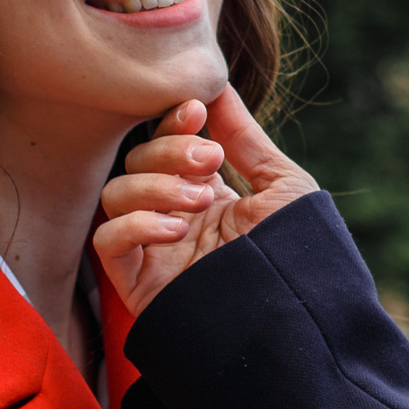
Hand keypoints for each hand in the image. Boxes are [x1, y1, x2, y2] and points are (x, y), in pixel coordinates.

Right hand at [94, 86, 319, 312]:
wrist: (300, 322)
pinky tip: (177, 230)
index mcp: (205, 192)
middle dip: (169, 151)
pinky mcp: (137, 282)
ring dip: (153, 186)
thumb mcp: (281, 186)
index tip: (198, 111)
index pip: (165, 143)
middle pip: (136, 162)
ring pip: (114, 195)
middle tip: (210, 161)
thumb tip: (219, 86)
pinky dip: (136, 225)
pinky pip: (107, 242)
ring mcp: (152, 249)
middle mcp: (173, 216)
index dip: (174, 122)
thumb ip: (246, 138)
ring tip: (199, 200)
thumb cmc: (298, 255)